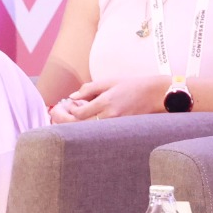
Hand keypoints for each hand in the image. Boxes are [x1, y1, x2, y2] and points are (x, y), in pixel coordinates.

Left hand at [48, 76, 170, 121]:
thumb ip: (90, 88)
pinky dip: (88, 125)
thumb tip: (72, 96)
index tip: (66, 105)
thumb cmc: (133, 86)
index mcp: (106, 103)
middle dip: (64, 121)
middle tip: (57, 115)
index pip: (79, 114)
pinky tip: (86, 118)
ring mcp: (115, 125)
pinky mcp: (120, 129)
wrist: (155, 95)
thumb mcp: (110, 81)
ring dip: (75, 124)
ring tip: (69, 116)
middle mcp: (110, 116)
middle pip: (80, 126)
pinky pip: (99, 130)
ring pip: (87, 131)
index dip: (68, 111)